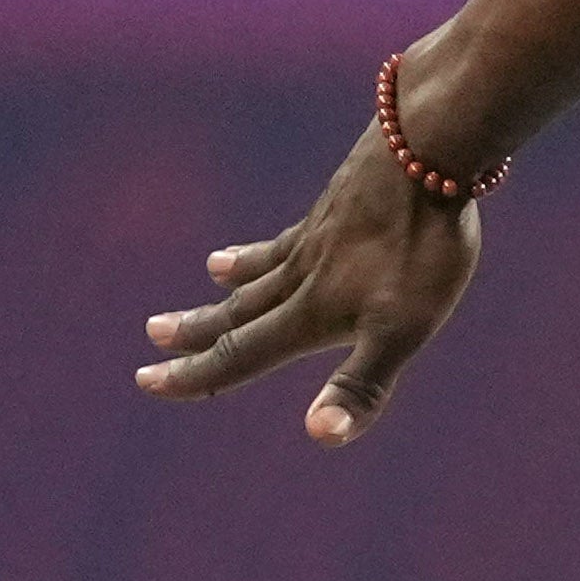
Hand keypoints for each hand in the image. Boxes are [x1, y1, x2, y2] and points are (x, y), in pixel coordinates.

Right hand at [136, 124, 479, 443]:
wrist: (431, 145)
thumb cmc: (421, 248)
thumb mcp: (401, 330)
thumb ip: (359, 384)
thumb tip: (318, 435)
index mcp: (311, 312)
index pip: (242, 354)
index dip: (196, 374)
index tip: (148, 381)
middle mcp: (303, 275)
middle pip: (241, 311)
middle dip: (198, 332)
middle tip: (153, 337)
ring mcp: (319, 236)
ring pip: (264, 270)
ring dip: (233, 283)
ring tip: (212, 273)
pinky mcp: (341, 205)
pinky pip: (293, 236)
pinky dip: (271, 246)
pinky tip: (282, 240)